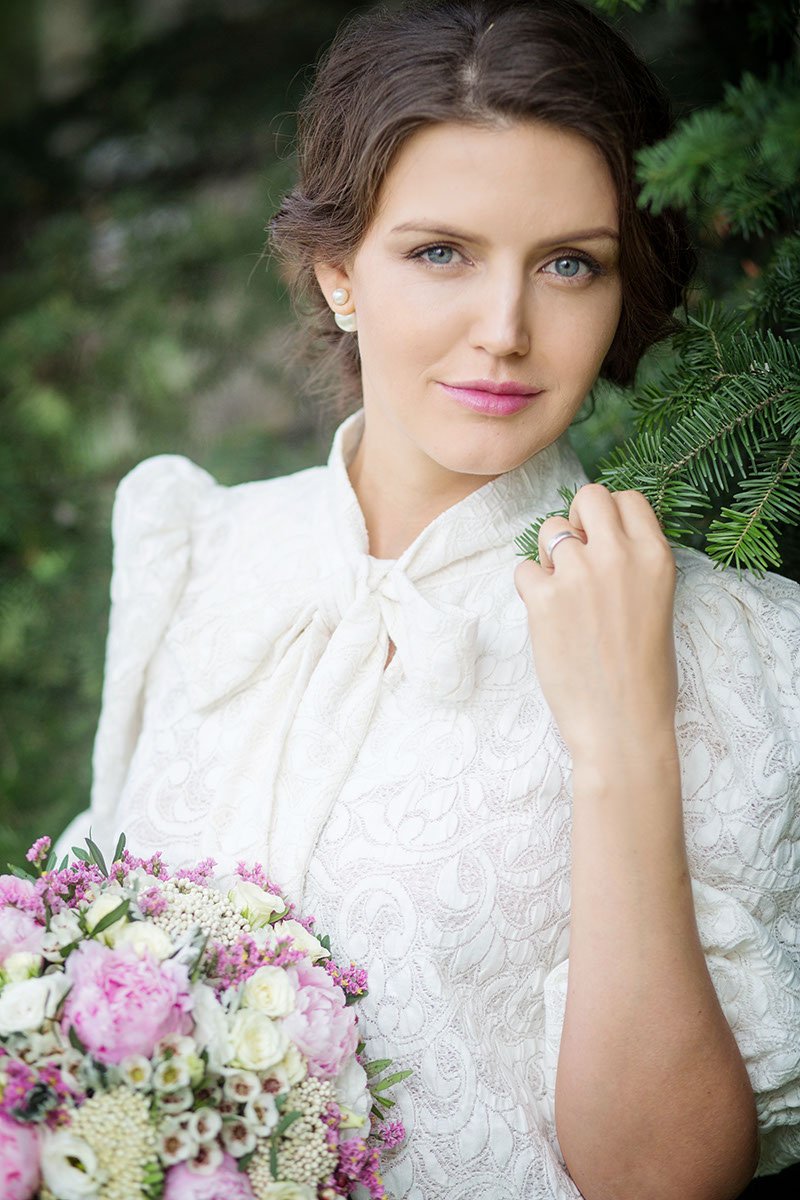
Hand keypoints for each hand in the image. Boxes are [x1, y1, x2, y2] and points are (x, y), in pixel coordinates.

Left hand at [514, 484, 678, 761]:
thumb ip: (632, 564)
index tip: (602, 541)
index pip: (627, 499)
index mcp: (655, 557)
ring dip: (550, 555)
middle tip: (577, 558)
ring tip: (564, 595)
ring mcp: (579, 574)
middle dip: (577, 521)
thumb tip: (597, 537)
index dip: (609, 517)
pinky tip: (547, 618)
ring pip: (549, 529)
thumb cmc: (644, 676)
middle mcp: (619, 556)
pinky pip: (523, 569)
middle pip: (588, 497)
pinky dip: (530, 589)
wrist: (622, 725)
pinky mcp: (544, 598)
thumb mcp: (658, 604)